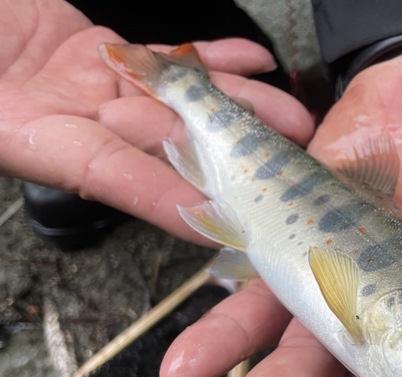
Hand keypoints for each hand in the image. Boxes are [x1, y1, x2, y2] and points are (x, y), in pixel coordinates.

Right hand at [0, 0, 313, 232]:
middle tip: (288, 163)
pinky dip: (209, 55)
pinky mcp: (101, 50)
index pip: (114, 176)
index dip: (169, 198)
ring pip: (178, 97)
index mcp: (36, 144)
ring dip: (239, 105)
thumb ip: (11, 132)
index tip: (223, 220)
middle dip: (231, 153)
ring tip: (291, 111)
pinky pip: (165, 56)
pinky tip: (252, 59)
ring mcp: (92, 86)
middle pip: (166, 142)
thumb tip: (71, 148)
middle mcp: (75, 124)